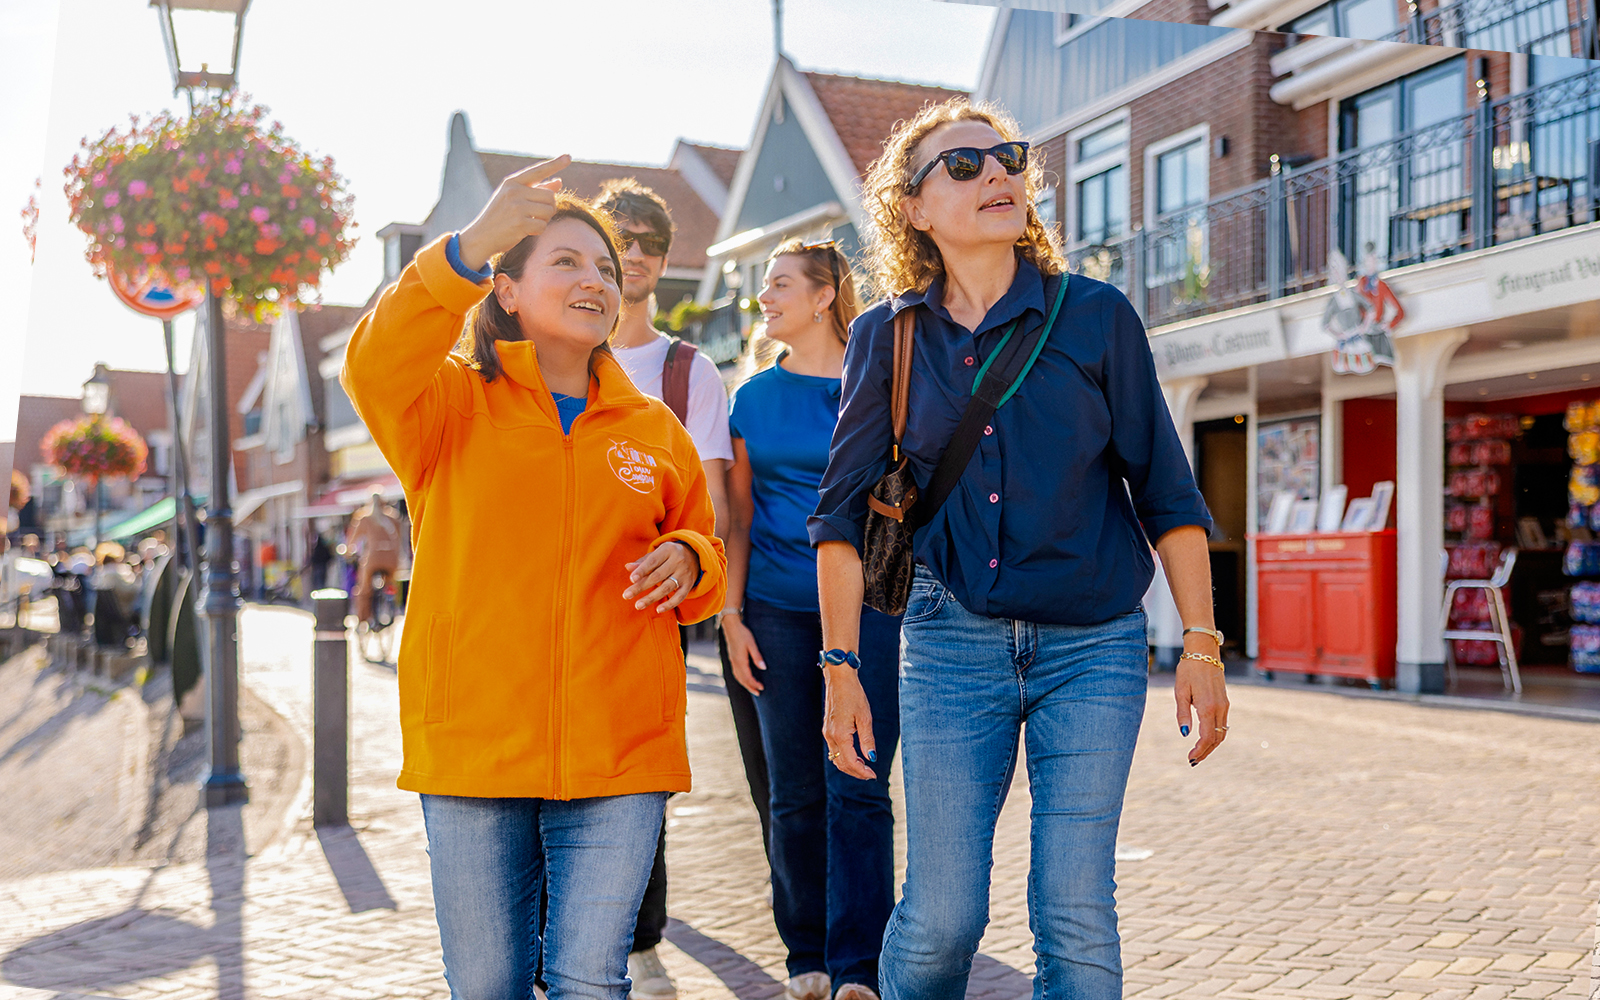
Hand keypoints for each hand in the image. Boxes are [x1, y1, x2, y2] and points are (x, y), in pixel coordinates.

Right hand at [457, 154, 570, 270]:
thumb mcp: (514, 198)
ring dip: (544, 219)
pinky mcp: (520, 223)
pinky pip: (543, 225)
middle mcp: (514, 191)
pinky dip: (538, 230)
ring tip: (530, 221)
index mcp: (512, 182)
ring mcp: (517, 207)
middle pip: (550, 196)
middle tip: (536, 215)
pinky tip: (526, 231)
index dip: (555, 164)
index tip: (569, 156)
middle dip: (548, 207)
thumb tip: (559, 181)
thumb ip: (537, 189)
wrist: (481, 236)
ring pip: (549, 210)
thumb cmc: (500, 216)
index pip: (538, 170)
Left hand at [624, 541, 698, 614]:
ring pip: (666, 588)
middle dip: (640, 587)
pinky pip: (679, 597)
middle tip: (626, 595)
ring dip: (651, 598)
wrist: (695, 556)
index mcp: (668, 550)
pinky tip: (658, 610)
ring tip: (638, 605)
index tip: (631, 579)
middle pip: (657, 576)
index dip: (642, 570)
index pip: (653, 561)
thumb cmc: (669, 555)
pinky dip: (669, 604)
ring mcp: (684, 574)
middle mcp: (678, 561)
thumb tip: (628, 567)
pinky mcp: (688, 585)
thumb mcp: (658, 553)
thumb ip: (643, 562)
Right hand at [720, 612, 765, 694]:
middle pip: (742, 680)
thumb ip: (757, 657)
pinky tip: (744, 679)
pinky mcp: (732, 658)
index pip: (748, 677)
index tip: (762, 688)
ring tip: (752, 688)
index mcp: (740, 661)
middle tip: (758, 693)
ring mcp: (732, 661)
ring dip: (745, 684)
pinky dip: (741, 679)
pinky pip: (736, 673)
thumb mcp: (752, 644)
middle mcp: (735, 663)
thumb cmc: (743, 634)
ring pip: (738, 677)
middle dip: (750, 687)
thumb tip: (764, 668)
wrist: (731, 626)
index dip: (755, 684)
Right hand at [822, 664, 875, 779]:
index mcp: (840, 734)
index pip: (850, 762)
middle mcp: (830, 736)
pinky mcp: (827, 729)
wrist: (839, 679)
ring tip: (864, 767)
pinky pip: (834, 750)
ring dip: (849, 766)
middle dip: (856, 772)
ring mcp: (827, 733)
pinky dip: (844, 757)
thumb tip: (872, 758)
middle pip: (841, 764)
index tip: (873, 775)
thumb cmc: (854, 695)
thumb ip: (867, 739)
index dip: (862, 772)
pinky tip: (855, 756)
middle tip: (870, 775)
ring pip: (836, 758)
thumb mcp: (865, 717)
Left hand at [1175, 635, 1228, 765]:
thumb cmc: (1188, 670)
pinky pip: (1223, 724)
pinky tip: (1206, 738)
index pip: (1207, 737)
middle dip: (1206, 752)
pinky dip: (1216, 735)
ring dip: (1212, 745)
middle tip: (1193, 760)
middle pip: (1217, 738)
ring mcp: (1224, 705)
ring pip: (1222, 733)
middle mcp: (1220, 708)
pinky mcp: (1225, 701)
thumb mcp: (1180, 691)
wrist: (1204, 653)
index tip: (1190, 758)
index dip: (1200, 750)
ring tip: (1199, 753)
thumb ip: (1183, 713)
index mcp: (1207, 706)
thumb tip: (1185, 734)